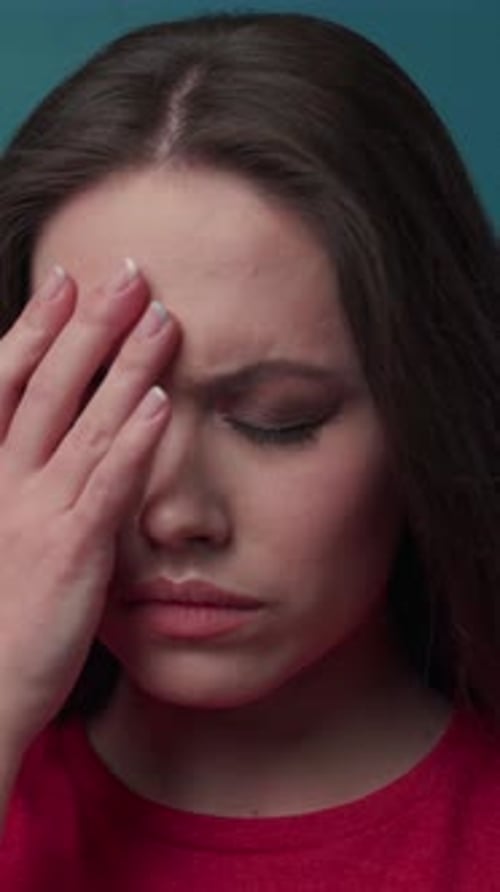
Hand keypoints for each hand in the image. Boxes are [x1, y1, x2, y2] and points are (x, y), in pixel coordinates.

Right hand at [0, 260, 179, 752]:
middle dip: (89, 324)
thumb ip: (24, 490)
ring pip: (84, 421)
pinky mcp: (69, 551)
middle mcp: (3, 481)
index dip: (35, 327)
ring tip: (161, 319)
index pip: (5, 382)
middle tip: (127, 273)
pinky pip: (105, 485)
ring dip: (126, 366)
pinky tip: (161, 403)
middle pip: (48, 384)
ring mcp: (35, 513)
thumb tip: (59, 446)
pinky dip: (133, 440)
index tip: (65, 282)